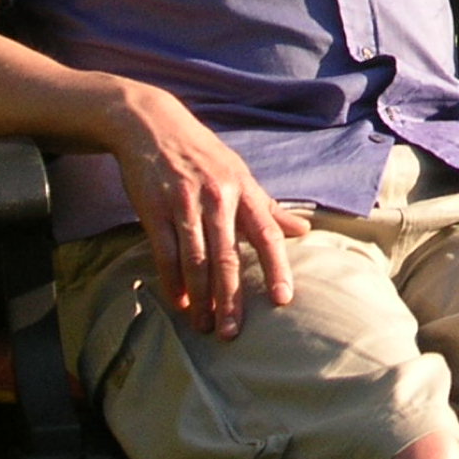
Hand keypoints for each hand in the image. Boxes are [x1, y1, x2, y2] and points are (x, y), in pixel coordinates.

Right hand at [108, 82, 311, 337]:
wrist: (153, 125)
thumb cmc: (203, 154)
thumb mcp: (240, 174)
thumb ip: (270, 207)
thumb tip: (305, 231)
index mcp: (244, 191)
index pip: (267, 235)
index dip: (277, 268)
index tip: (283, 300)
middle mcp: (218, 198)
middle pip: (228, 257)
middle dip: (231, 298)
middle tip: (232, 333)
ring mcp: (185, 203)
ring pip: (195, 260)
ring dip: (200, 297)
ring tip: (203, 326)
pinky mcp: (154, 208)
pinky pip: (165, 252)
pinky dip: (172, 280)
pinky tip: (179, 301)